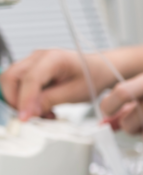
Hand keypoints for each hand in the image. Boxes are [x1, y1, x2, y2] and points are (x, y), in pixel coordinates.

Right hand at [0, 50, 114, 118]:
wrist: (100, 70)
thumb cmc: (92, 77)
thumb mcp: (75, 92)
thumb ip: (50, 100)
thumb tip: (30, 111)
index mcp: (53, 58)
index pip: (29, 79)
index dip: (24, 100)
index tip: (24, 118)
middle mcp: (38, 57)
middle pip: (11, 77)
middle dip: (16, 100)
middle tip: (34, 116)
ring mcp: (33, 62)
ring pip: (12, 81)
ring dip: (21, 101)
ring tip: (44, 113)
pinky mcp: (33, 70)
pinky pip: (20, 85)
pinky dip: (26, 99)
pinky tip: (43, 108)